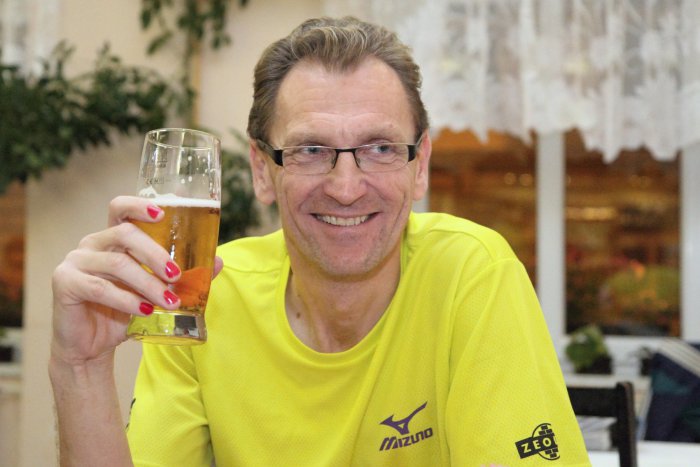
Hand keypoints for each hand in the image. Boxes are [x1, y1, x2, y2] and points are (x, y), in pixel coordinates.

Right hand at [50, 195, 222, 365]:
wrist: (91, 347)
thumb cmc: (124, 311)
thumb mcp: (154, 290)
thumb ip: (182, 274)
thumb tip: (218, 262)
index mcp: (112, 238)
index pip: (120, 208)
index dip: (139, 205)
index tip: (163, 213)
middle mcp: (92, 244)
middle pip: (125, 234)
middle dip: (155, 254)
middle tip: (177, 275)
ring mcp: (76, 261)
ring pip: (117, 264)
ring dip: (148, 283)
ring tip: (170, 302)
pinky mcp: (65, 282)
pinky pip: (99, 288)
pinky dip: (126, 300)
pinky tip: (144, 310)